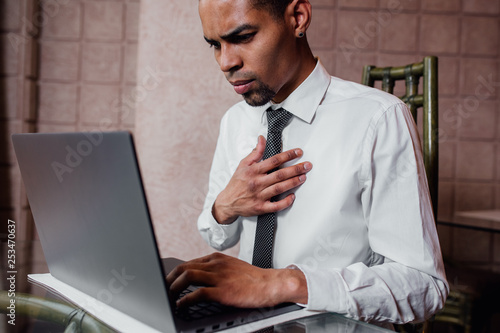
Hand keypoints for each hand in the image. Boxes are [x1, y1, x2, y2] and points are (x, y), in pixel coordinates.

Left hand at [166, 253, 307, 308]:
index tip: (169, 281)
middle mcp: (216, 265)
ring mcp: (219, 277)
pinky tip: (181, 305)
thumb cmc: (253, 279)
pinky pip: (198, 293)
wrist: (271, 284)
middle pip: (184, 267)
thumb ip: (216, 270)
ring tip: (169, 297)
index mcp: (217, 258)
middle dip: (170, 279)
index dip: (176, 273)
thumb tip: (200, 278)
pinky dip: (185, 300)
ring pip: (188, 276)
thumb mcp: (232, 267)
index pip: (189, 262)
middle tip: (164, 289)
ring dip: (174, 287)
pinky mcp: (223, 291)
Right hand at [213, 136, 311, 223]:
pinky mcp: (260, 207)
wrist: (227, 202)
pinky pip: (276, 206)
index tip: (298, 152)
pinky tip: (292, 196)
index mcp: (253, 171)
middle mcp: (257, 183)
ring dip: (293, 182)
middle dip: (295, 169)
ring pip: (279, 188)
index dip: (288, 155)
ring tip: (303, 177)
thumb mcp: (243, 165)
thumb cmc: (236, 183)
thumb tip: (261, 139)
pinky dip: (285, 202)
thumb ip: (255, 153)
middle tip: (307, 165)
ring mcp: (259, 196)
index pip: (273, 160)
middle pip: (279, 174)